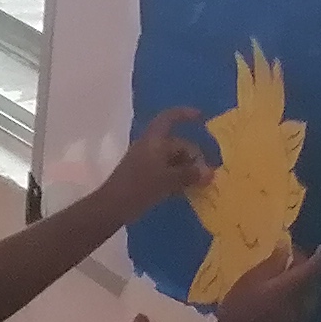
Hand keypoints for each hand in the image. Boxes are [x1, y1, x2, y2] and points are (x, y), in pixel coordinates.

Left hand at [94, 105, 214, 222]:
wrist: (111, 207)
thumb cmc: (140, 187)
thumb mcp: (168, 179)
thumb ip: (189, 174)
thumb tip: (209, 173)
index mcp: (154, 140)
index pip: (169, 118)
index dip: (185, 115)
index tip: (201, 118)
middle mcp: (149, 146)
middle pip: (176, 144)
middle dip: (192, 156)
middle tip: (205, 174)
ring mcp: (144, 161)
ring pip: (171, 160)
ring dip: (185, 169)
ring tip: (198, 184)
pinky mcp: (142, 176)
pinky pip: (164, 171)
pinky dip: (175, 178)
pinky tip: (184, 191)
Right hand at [204, 238, 320, 321]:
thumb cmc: (238, 305)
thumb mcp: (251, 277)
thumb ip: (274, 261)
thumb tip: (286, 247)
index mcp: (291, 288)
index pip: (314, 268)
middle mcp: (302, 304)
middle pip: (314, 281)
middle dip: (309, 269)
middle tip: (294, 261)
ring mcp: (301, 320)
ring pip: (312, 296)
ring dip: (306, 285)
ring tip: (291, 279)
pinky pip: (305, 309)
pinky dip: (301, 299)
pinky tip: (288, 297)